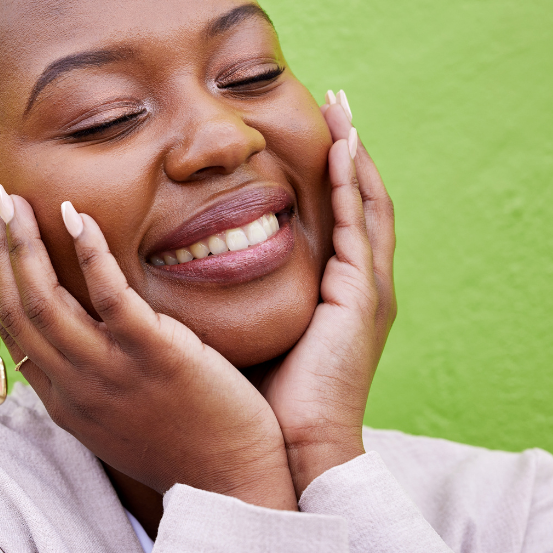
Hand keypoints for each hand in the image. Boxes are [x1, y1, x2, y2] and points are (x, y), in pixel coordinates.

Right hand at [0, 186, 297, 509]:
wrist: (232, 487)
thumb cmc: (184, 446)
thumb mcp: (117, 418)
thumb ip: (90, 378)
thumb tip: (74, 338)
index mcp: (64, 400)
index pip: (12, 329)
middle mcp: (76, 386)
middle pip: (17, 306)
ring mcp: (112, 371)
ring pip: (46, 299)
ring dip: (25, 241)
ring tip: (14, 197)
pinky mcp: (155, 354)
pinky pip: (108, 295)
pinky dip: (88, 251)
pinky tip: (76, 214)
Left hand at [256, 91, 396, 495]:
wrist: (294, 452)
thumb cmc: (264, 405)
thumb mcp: (250, 335)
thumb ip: (234, 299)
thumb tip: (185, 273)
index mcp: (335, 296)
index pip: (336, 219)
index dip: (327, 174)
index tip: (311, 132)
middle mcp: (359, 286)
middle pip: (360, 200)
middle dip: (349, 149)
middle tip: (336, 100)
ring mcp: (367, 290)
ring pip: (367, 203)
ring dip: (355, 152)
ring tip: (342, 106)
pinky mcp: (362, 297)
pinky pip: (360, 226)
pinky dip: (352, 183)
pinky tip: (340, 147)